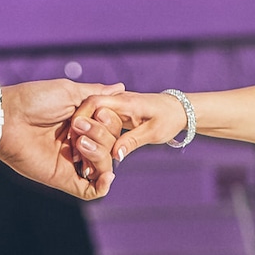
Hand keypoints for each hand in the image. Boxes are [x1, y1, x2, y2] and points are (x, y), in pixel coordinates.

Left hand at [0, 80, 123, 199]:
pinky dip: (102, 184)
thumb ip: (97, 94)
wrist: (8, 117)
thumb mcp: (69, 91)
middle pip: (111, 146)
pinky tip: (106, 174)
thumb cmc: (34, 100)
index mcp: (83, 123)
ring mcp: (73, 162)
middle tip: (78, 125)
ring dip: (99, 153)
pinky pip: (90, 190)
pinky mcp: (63, 178)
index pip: (113, 128)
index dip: (111, 121)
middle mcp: (80, 143)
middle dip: (101, 134)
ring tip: (79, 142)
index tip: (98, 111)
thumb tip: (121, 88)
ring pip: (104, 167)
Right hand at [73, 90, 189, 162]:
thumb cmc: (169, 119)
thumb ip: (132, 142)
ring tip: (79, 152)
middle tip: (75, 150)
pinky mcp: (115, 110)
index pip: (94, 102)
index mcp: (125, 102)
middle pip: (87, 108)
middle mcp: (117, 100)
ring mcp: (115, 104)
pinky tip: (88, 146)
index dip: (82, 118)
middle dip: (78, 127)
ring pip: (91, 114)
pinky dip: (91, 131)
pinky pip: (98, 118)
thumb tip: (114, 155)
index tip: (77, 138)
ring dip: (83, 131)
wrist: (178, 109)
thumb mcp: (154, 133)